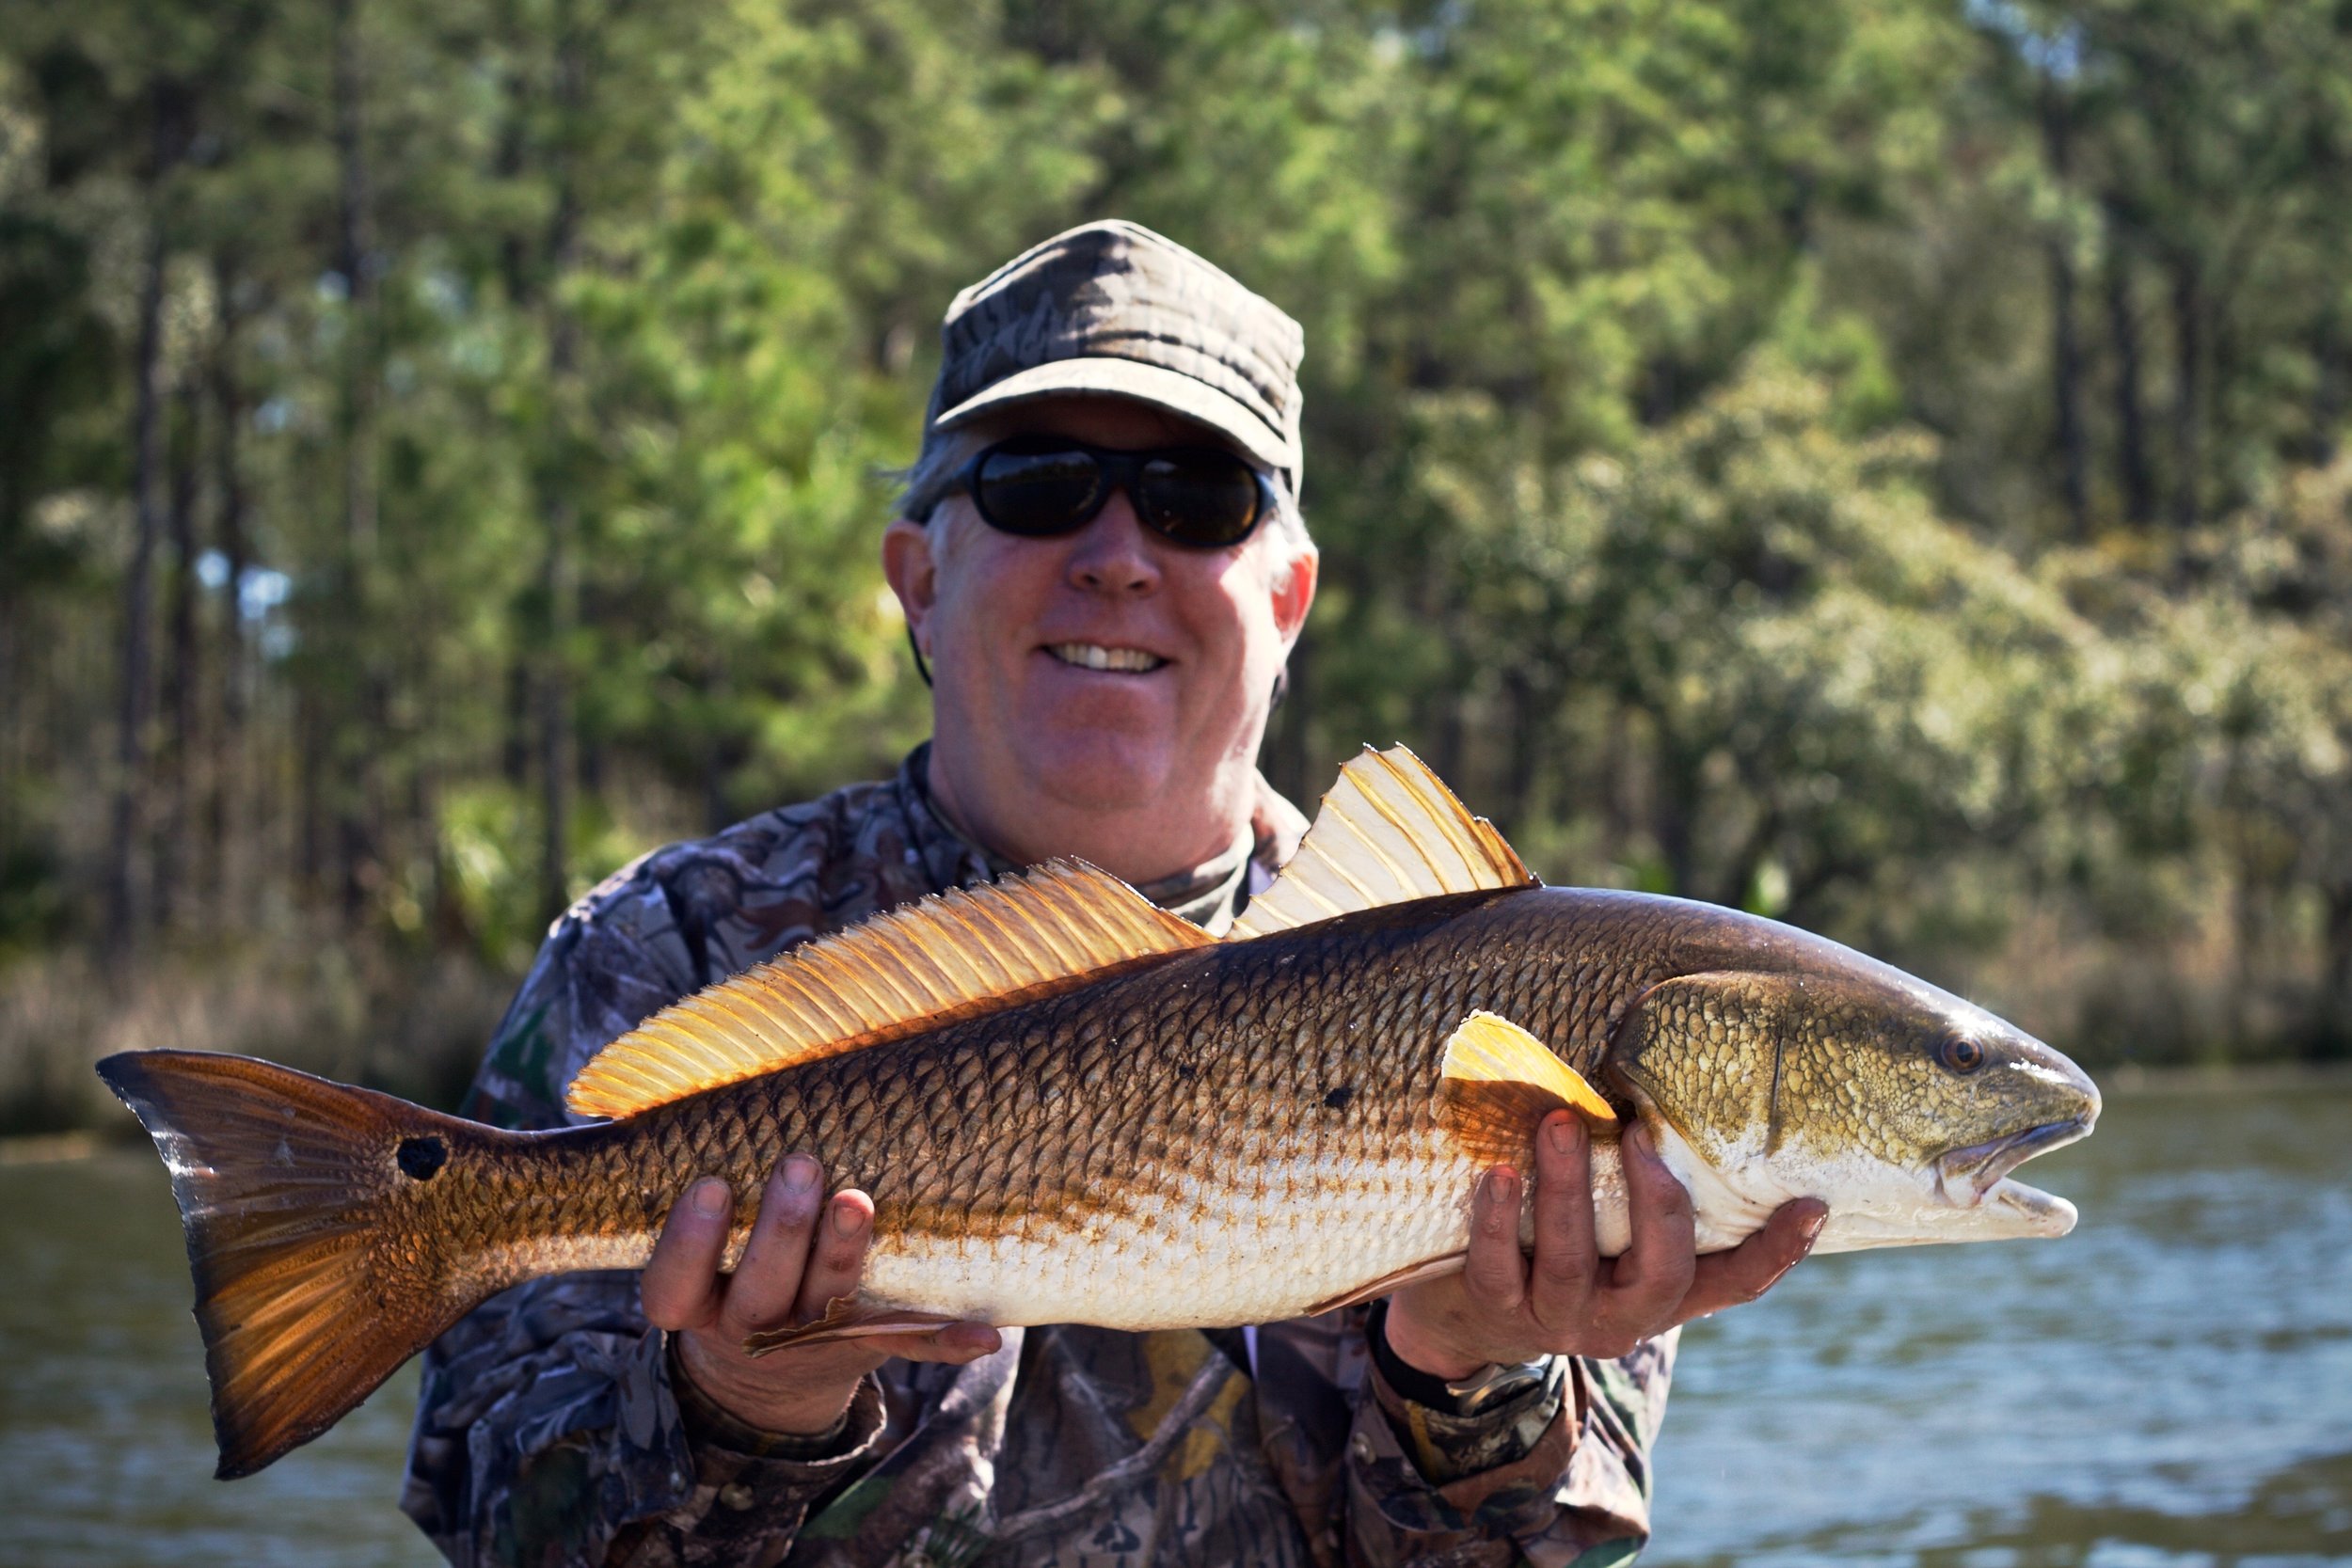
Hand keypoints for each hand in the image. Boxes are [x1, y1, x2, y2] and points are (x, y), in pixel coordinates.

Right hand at [641, 1154, 1001, 1433]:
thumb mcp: (692, 1258)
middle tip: (801, 1168)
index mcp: (696, 1306)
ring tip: (857, 1201)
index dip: (688, 1241)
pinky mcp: (868, 1346)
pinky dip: (947, 1341)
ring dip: (844, 1256)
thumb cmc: (727, 1274)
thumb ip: (691, 1200)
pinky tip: (985, 1333)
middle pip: (759, 1292)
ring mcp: (811, 1343)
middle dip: (781, 1231)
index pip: (673, 1285)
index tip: (710, 1184)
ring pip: (828, 1306)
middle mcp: (749, 1330)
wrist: (767, 1376)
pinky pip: (909, 1344)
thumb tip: (633, 1113)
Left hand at [1384, 1113, 1825, 1379]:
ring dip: (1567, 1187)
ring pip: (1572, 1264)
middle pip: (1663, 1272)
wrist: (1470, 1313)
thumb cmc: (1559, 1241)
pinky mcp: (1498, 1313)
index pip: (1737, 1282)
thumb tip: (1664, 1086)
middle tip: (1639, 1133)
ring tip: (1559, 1122)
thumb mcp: (1612, 1227)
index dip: (1777, 1251)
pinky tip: (1500, 1172)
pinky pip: (1499, 1269)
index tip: (1810, 1201)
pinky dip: (1499, 1219)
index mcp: (1666, 1293)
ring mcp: (1561, 1319)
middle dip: (1656, 1202)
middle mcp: (1624, 1316)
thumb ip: (1642, 1186)